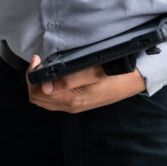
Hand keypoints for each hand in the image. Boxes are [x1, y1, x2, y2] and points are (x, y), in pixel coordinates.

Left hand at [25, 55, 146, 112]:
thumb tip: (45, 86)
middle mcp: (69, 106)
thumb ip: (68, 79)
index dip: (32, 75)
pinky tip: (54, 73)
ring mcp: (73, 105)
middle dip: (33, 79)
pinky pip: (54, 98)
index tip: (37, 59)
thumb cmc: (114, 75)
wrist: (133, 80)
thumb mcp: (92, 73)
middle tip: (39, 60)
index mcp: (71, 100)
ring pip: (44, 99)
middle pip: (37, 98)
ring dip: (40, 82)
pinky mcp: (77, 101)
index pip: (37, 93)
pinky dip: (48, 86)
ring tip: (45, 65)